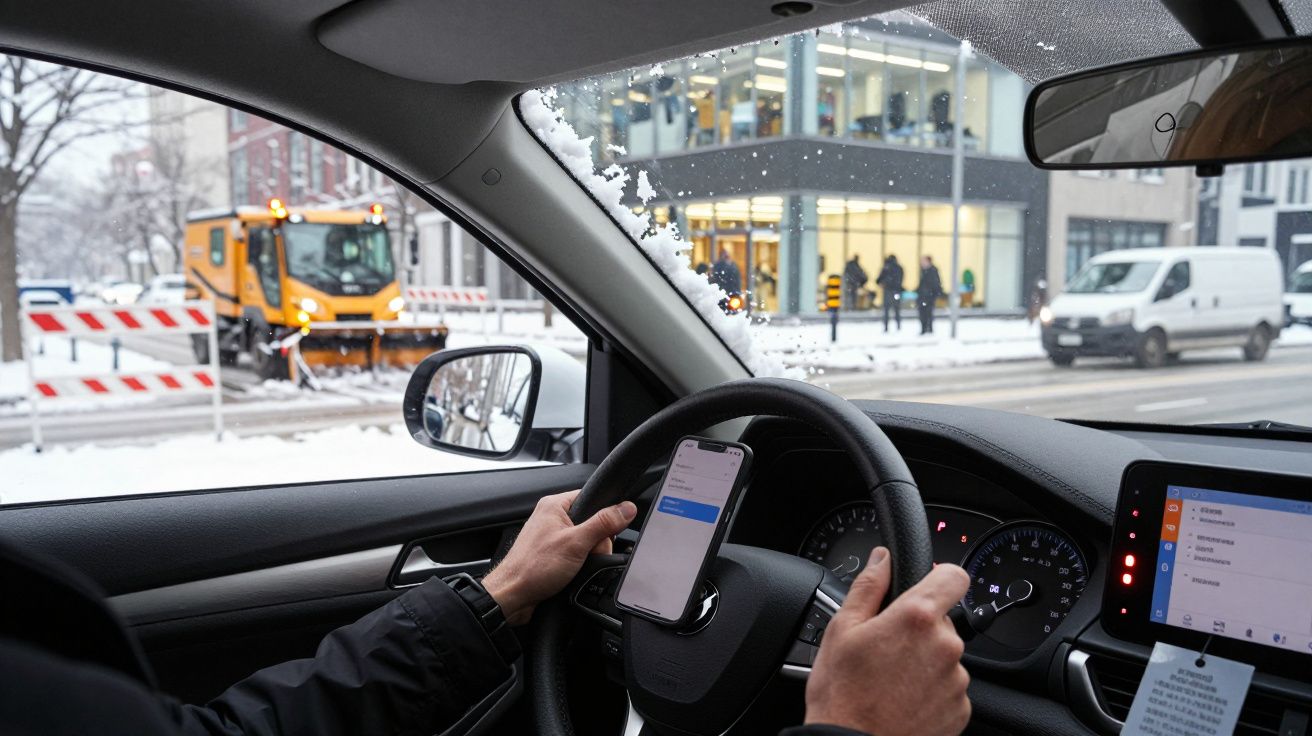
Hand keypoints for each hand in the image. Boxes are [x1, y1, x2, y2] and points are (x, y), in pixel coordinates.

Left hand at [483, 490, 636, 625]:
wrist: (512, 596)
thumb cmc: (532, 568)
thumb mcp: (576, 543)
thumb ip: (603, 523)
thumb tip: (626, 508)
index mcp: (554, 505)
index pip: (592, 498)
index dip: (604, 515)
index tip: (605, 532)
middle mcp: (551, 518)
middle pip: (592, 523)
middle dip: (595, 543)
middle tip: (585, 554)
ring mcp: (551, 537)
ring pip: (586, 542)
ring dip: (587, 556)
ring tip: (575, 567)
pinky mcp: (552, 555)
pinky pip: (576, 555)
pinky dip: (579, 565)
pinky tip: (572, 573)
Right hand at [804, 547, 970, 735]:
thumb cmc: (842, 694)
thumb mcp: (842, 629)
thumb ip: (868, 586)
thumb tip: (882, 558)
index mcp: (917, 618)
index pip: (954, 576)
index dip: (939, 577)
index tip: (925, 588)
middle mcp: (945, 646)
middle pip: (943, 621)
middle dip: (919, 629)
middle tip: (886, 649)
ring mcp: (956, 681)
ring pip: (945, 656)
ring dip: (925, 662)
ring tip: (891, 680)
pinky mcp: (960, 710)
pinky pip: (949, 688)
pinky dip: (931, 691)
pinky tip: (902, 700)